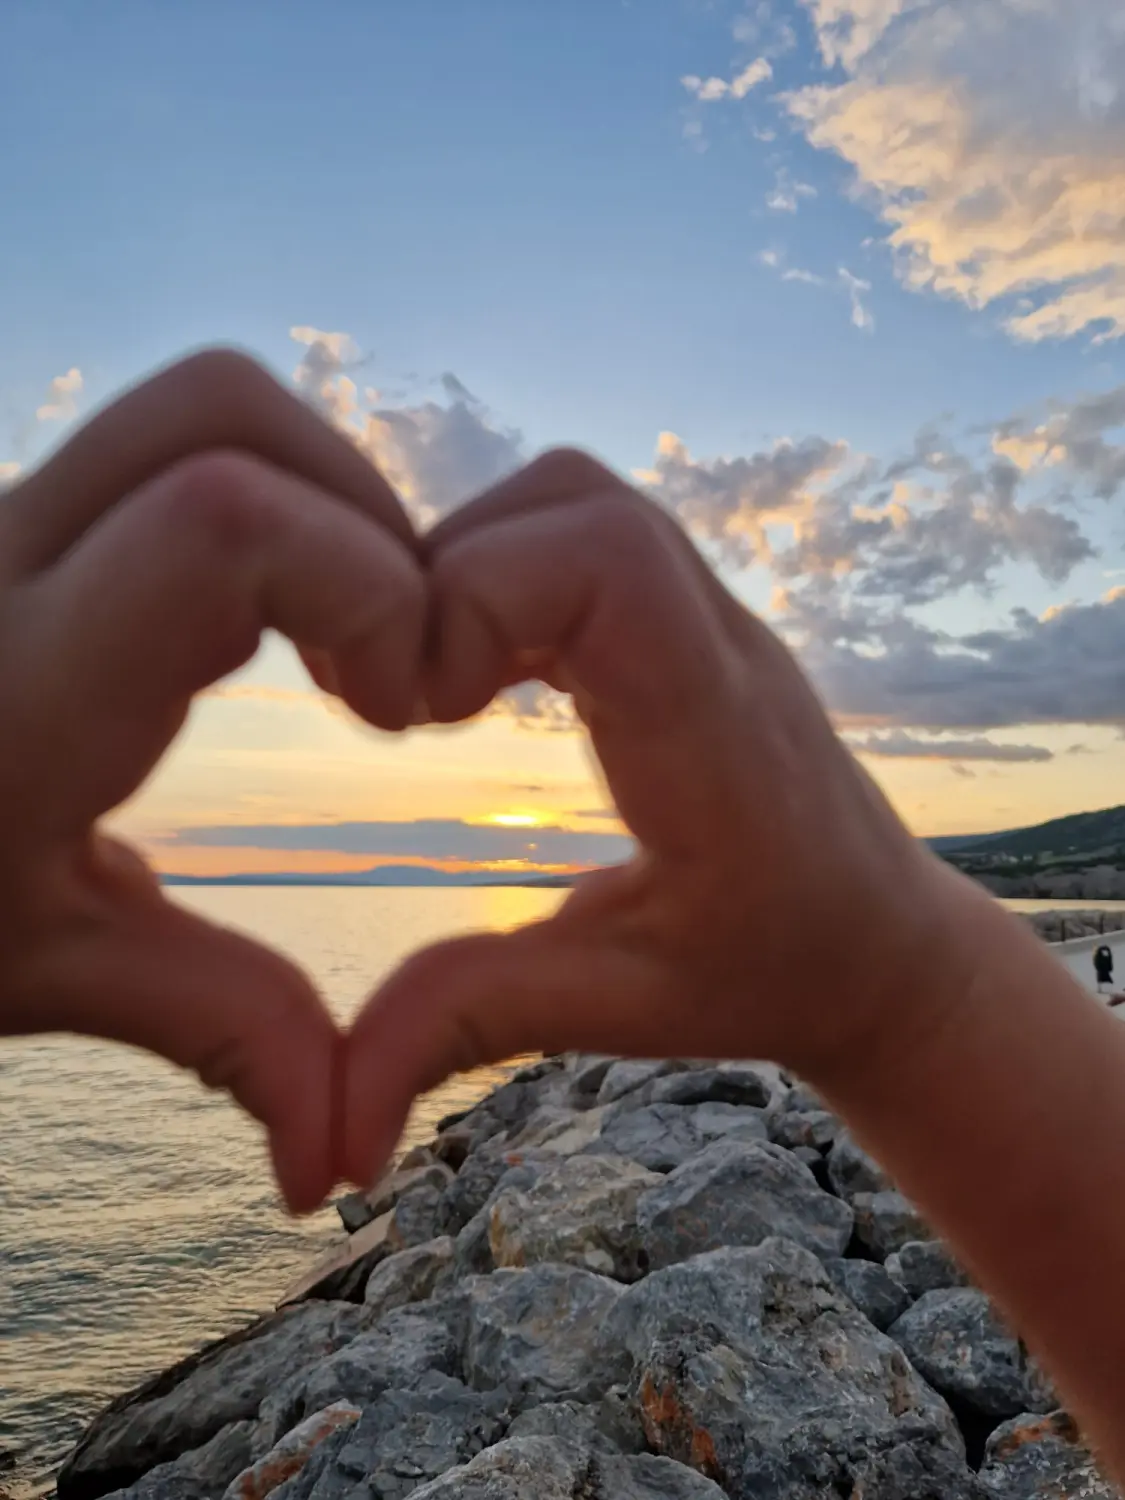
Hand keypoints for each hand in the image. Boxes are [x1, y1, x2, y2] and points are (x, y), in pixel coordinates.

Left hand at [0, 349, 424, 1213]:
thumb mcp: (48, 972)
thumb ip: (223, 1039)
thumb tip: (332, 1170)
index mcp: (23, 703)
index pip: (222, 527)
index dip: (364, 581)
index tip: (400, 700)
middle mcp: (2, 575)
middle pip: (223, 415)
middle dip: (360, 510)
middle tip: (387, 648)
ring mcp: (2, 524)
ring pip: (198, 406)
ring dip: (317, 492)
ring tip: (341, 631)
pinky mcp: (17, 515)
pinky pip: (166, 444)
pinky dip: (264, 498)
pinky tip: (265, 622)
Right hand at [343, 449, 958, 1182]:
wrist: (885, 944)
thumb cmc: (771, 973)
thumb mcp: (617, 1006)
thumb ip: (470, 1027)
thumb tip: (324, 1138)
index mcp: (709, 729)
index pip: (604, 559)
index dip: (474, 597)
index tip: (421, 718)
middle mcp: (718, 644)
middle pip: (575, 500)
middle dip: (447, 571)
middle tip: (404, 699)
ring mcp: (710, 618)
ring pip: (577, 499)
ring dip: (473, 563)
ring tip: (432, 685)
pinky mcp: (689, 619)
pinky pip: (586, 534)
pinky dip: (506, 573)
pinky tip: (479, 675)